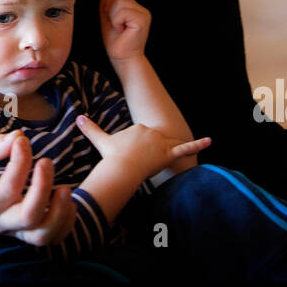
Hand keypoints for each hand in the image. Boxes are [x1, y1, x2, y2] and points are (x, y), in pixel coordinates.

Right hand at [0, 129, 76, 245]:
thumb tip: (18, 137)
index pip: (8, 188)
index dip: (20, 162)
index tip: (22, 141)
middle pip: (29, 216)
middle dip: (43, 187)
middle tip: (45, 161)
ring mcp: (14, 232)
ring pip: (43, 235)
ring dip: (60, 212)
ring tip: (64, 187)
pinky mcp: (26, 233)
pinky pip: (52, 238)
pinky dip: (65, 223)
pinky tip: (65, 201)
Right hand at [75, 114, 210, 182]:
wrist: (120, 169)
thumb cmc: (112, 156)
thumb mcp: (101, 140)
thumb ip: (90, 128)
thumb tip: (77, 117)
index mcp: (140, 127)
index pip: (143, 135)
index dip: (137, 147)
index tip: (128, 155)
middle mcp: (152, 132)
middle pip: (153, 141)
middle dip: (146, 153)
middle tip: (135, 163)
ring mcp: (161, 143)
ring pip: (166, 146)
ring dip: (162, 153)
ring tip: (154, 160)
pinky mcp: (169, 154)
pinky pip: (185, 149)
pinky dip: (198, 145)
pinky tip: (210, 141)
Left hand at [99, 0, 150, 61]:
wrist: (123, 59)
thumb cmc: (116, 44)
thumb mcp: (108, 21)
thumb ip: (107, 8)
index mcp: (135, 9)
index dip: (110, 3)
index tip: (111, 19)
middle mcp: (142, 10)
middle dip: (110, 8)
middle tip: (115, 24)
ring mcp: (143, 14)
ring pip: (120, 1)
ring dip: (113, 16)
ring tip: (119, 27)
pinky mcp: (142, 20)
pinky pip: (123, 11)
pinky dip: (117, 21)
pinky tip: (122, 30)